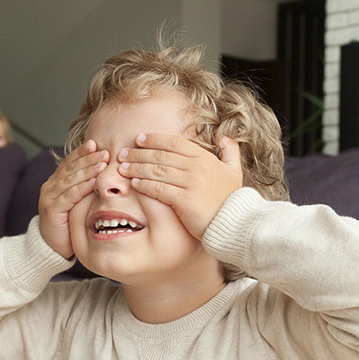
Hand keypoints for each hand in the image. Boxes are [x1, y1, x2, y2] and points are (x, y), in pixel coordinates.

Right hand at [39, 140, 107, 258]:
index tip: (96, 143)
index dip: (82, 152)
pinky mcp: (51, 210)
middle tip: (104, 151)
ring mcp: (49, 197)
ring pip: (70, 179)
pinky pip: (68, 196)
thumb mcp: (78, 202)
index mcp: (56, 181)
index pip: (69, 162)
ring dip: (87, 170)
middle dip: (88, 158)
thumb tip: (107, 172)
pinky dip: (81, 188)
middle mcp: (50, 186)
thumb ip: (86, 187)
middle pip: (70, 167)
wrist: (52, 247)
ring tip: (102, 163)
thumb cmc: (69, 224)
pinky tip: (92, 183)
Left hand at [118, 133, 241, 239]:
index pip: (175, 143)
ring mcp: (191, 183)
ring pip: (157, 170)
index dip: (155, 139)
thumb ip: (230, 152)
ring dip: (137, 168)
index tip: (139, 139)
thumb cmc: (232, 200)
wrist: (236, 223)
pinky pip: (158, 189)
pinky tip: (133, 184)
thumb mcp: (235, 171)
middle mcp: (197, 167)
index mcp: (206, 158)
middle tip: (123, 153)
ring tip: (122, 168)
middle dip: (139, 153)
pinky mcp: (184, 200)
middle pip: (161, 155)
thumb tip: (225, 136)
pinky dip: (144, 185)